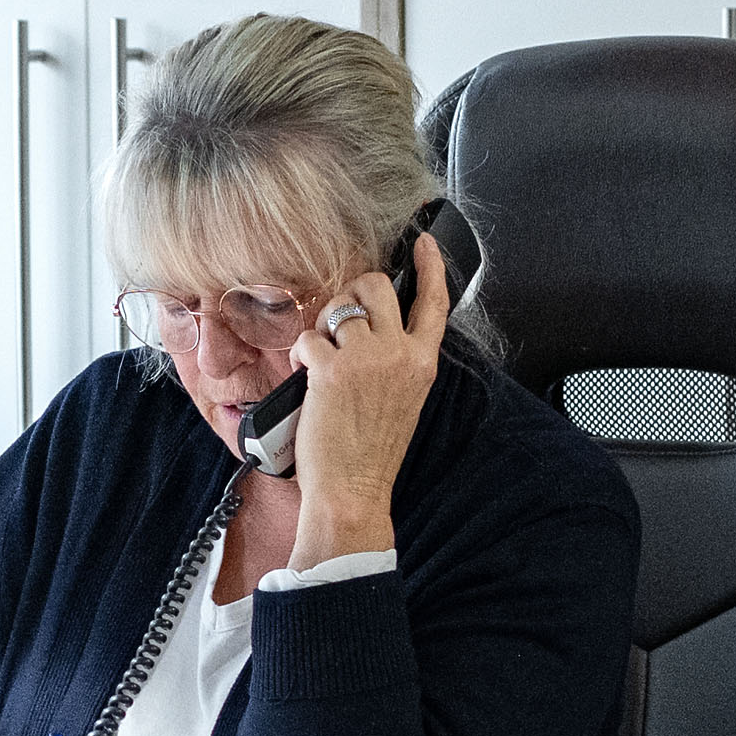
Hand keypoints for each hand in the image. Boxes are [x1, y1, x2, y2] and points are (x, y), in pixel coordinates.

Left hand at [286, 231, 448, 567]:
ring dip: (322, 327)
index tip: (423, 243)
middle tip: (340, 322)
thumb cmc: (372, 454)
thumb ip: (398, 362)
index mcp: (422, 363)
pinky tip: (305, 376)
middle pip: (376, 286)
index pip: (434, 302)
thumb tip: (373, 331)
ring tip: (320, 360)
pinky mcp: (331, 370)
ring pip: (338, 307)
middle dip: (351, 293)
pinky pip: (308, 336)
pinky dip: (301, 353)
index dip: (429, 266)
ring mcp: (366, 360)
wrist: (354, 492)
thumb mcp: (404, 401)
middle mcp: (399, 354)